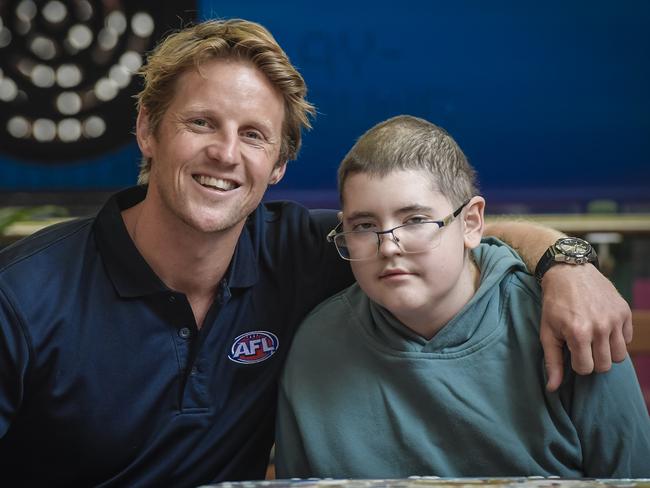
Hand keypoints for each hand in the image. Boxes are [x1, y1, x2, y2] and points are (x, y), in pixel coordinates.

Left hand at [539, 263, 632, 391]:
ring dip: (606, 352)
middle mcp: (600, 328)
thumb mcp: (547, 332)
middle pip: (605, 366)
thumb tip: (552, 388)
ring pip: (619, 356)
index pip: (586, 369)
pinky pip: (627, 339)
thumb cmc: (554, 304)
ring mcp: (615, 319)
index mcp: (579, 334)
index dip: (577, 364)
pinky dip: (617, 338)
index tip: (572, 352)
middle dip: (593, 360)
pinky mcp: (624, 312)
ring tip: (594, 340)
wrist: (568, 272)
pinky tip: (603, 327)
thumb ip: (552, 362)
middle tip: (583, 346)